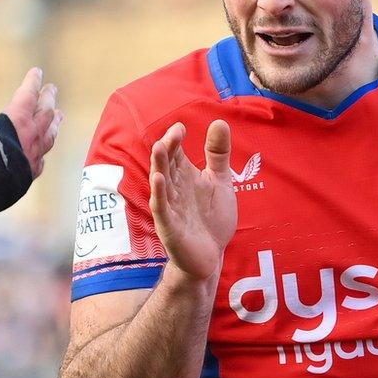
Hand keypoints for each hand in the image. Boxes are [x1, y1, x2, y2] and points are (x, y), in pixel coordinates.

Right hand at [0, 66, 62, 177]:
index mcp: (17, 120)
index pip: (29, 95)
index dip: (33, 82)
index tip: (37, 72)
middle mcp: (31, 137)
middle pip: (46, 113)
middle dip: (48, 99)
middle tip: (52, 90)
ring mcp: (33, 157)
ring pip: (50, 135)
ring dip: (54, 122)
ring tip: (59, 115)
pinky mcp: (29, 174)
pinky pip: (42, 159)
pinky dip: (43, 150)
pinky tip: (43, 150)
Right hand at [149, 120, 236, 280]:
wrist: (211, 256)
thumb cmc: (212, 219)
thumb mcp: (219, 181)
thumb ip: (218, 154)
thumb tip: (219, 120)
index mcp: (184, 177)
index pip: (175, 153)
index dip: (175, 140)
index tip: (181, 128)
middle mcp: (174, 190)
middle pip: (166, 164)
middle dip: (167, 148)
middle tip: (173, 134)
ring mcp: (170, 208)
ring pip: (161, 183)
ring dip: (159, 166)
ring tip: (159, 147)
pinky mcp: (169, 227)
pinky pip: (162, 209)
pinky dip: (159, 195)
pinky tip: (158, 180)